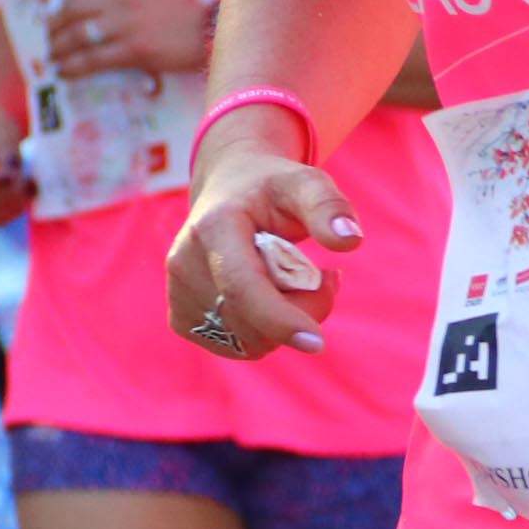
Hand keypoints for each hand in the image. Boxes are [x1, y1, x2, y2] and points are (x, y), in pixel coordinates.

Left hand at [48, 0, 215, 77]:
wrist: (208, 33)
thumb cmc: (177, 16)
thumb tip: (82, 10)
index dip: (60, 7)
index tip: (55, 21)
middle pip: (71, 12)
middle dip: (54, 30)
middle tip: (50, 43)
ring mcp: (127, 24)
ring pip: (78, 36)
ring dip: (59, 51)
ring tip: (54, 60)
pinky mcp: (134, 48)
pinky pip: (92, 59)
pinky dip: (73, 68)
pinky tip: (65, 73)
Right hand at [166, 121, 358, 362]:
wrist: (229, 191)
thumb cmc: (273, 189)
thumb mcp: (306, 182)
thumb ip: (328, 206)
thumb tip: (350, 239)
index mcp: (213, 227)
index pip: (241, 286)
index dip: (278, 318)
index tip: (316, 341)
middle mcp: (185, 263)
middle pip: (250, 321)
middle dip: (302, 310)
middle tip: (326, 277)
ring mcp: (178, 293)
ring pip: (246, 341)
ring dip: (286, 323)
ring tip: (299, 281)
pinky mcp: (182, 317)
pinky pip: (237, 346)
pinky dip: (265, 333)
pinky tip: (274, 298)